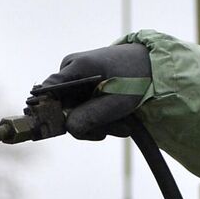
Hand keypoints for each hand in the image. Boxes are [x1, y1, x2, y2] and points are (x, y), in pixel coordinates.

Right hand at [26, 42, 150, 139]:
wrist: (152, 65)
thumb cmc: (136, 77)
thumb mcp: (117, 101)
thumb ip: (92, 116)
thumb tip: (68, 129)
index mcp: (75, 66)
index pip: (47, 93)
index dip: (51, 115)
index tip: (70, 130)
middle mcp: (70, 70)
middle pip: (63, 107)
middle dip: (87, 124)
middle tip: (113, 133)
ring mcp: (76, 77)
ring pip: (75, 110)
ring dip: (98, 124)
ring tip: (123, 128)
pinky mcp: (83, 85)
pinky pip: (83, 107)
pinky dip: (100, 117)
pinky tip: (119, 122)